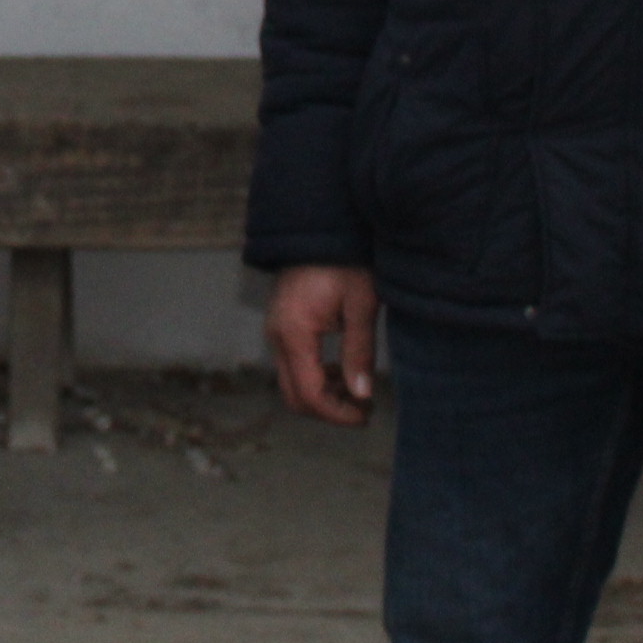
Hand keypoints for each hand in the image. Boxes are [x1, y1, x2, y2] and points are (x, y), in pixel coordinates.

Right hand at [266, 264, 381, 426]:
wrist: (320, 227)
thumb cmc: (345, 260)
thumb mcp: (361, 304)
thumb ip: (360, 351)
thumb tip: (362, 395)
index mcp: (295, 332)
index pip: (310, 394)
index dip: (338, 413)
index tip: (367, 415)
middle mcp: (277, 335)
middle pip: (294, 396)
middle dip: (329, 410)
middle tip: (364, 408)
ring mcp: (275, 331)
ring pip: (291, 384)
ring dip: (323, 395)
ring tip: (358, 388)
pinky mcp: (281, 327)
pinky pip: (292, 366)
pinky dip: (315, 378)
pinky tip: (341, 370)